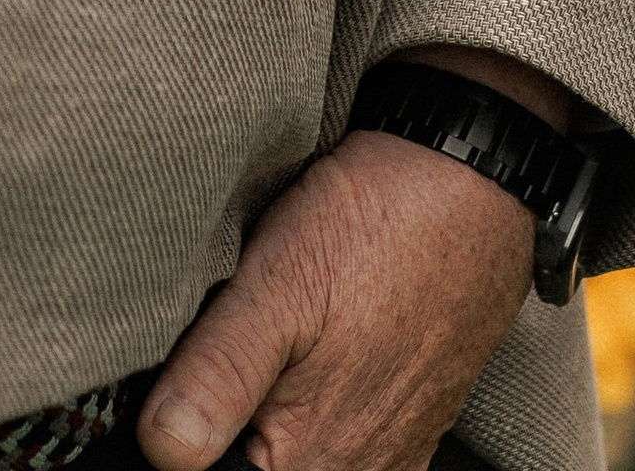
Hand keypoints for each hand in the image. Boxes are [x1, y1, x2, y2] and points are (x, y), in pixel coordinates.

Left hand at [137, 75, 551, 470]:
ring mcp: (392, 456)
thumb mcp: (274, 282)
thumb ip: (216, 374)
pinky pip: (356, 453)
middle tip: (242, 340)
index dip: (194, 426)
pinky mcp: (417, 430)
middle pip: (266, 463)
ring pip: (309, 460)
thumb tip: (162, 449)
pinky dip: (322, 425)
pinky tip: (317, 372)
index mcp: (306, 457)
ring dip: (279, 419)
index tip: (190, 382)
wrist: (472, 190)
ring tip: (283, 344)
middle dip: (235, 419)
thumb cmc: (374, 227)